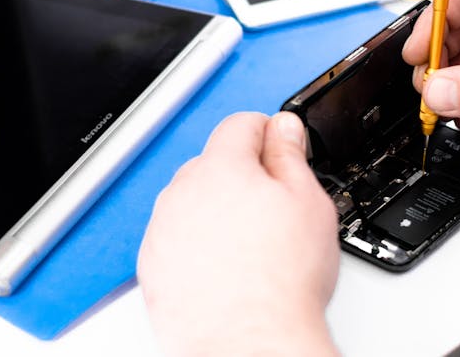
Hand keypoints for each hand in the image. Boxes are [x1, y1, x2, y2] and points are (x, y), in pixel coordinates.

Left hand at [137, 112, 339, 356]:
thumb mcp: (307, 203)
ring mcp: (163, 229)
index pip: (239, 124)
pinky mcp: (152, 263)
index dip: (265, 132)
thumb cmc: (281, 283)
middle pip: (213, 162)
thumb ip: (290, 155)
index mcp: (221, 169)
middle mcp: (183, 193)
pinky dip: (195, 242)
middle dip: (241, 175)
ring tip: (248, 246)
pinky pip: (176, 236)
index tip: (277, 146)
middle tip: (271, 207)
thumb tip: (282, 128)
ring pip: (192, 200)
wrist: (249, 343)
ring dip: (216, 209)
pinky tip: (224, 266)